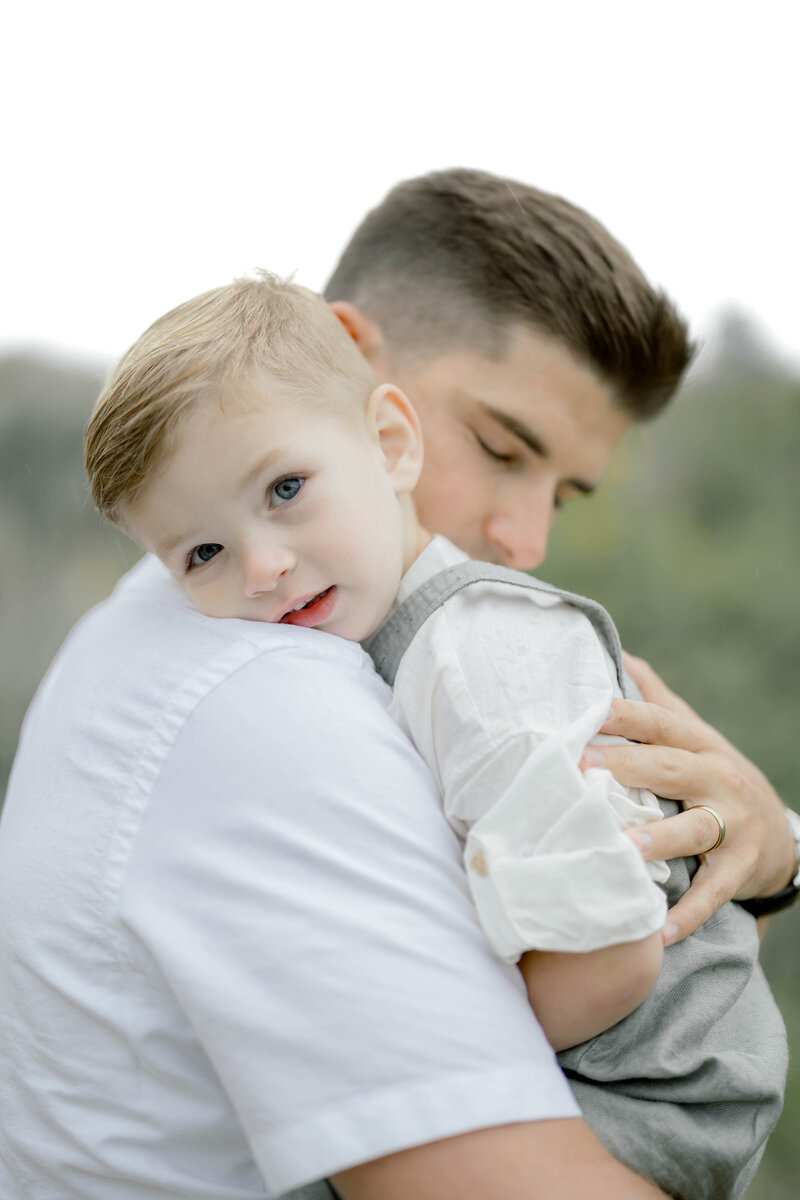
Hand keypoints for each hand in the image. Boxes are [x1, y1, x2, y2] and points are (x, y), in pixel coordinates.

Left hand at [580, 652, 795, 944]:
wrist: (783, 836)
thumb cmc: (717, 778)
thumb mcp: (697, 736)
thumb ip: (658, 700)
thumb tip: (621, 654)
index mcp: (701, 744)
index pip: (661, 723)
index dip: (627, 715)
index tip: (589, 710)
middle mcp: (719, 778)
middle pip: (671, 768)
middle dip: (627, 767)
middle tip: (581, 770)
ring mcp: (734, 824)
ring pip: (694, 829)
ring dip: (658, 840)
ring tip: (623, 849)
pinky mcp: (741, 868)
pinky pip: (713, 893)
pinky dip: (687, 913)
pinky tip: (657, 930)